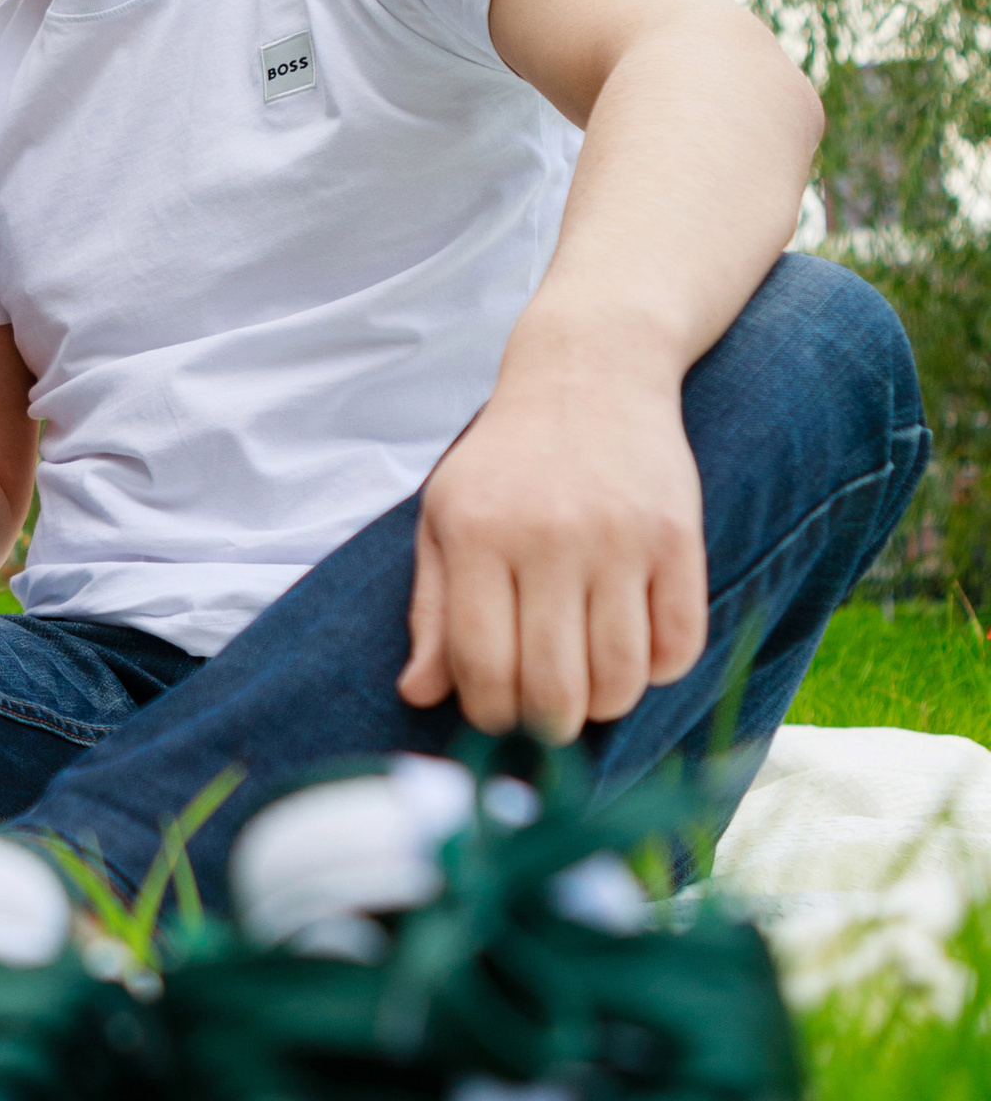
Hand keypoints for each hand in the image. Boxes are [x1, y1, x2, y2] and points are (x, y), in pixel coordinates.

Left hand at [401, 337, 707, 738]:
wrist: (591, 371)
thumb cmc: (508, 460)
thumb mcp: (445, 517)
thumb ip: (431, 609)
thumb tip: (420, 694)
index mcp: (477, 535)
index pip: (482, 665)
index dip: (489, 713)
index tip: (495, 715)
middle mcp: (548, 537)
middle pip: (553, 687)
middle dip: (545, 728)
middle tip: (544, 718)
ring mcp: (619, 538)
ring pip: (621, 678)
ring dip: (604, 706)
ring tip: (589, 688)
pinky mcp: (678, 537)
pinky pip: (680, 644)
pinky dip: (660, 671)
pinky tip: (636, 652)